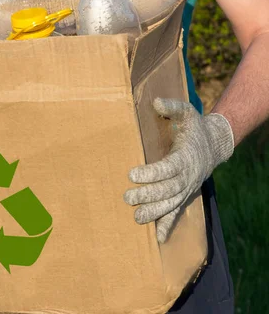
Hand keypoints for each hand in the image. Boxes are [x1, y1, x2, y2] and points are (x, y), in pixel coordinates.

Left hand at [124, 98, 233, 242]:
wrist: (214, 144)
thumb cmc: (194, 127)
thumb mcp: (186, 112)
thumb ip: (172, 107)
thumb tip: (156, 102)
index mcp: (185, 157)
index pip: (167, 168)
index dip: (151, 173)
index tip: (132, 175)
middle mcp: (187, 176)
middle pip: (167, 189)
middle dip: (148, 195)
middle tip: (127, 197)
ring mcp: (186, 188)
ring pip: (171, 204)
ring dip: (154, 212)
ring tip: (136, 218)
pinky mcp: (184, 195)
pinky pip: (177, 212)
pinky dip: (168, 225)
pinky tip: (157, 238)